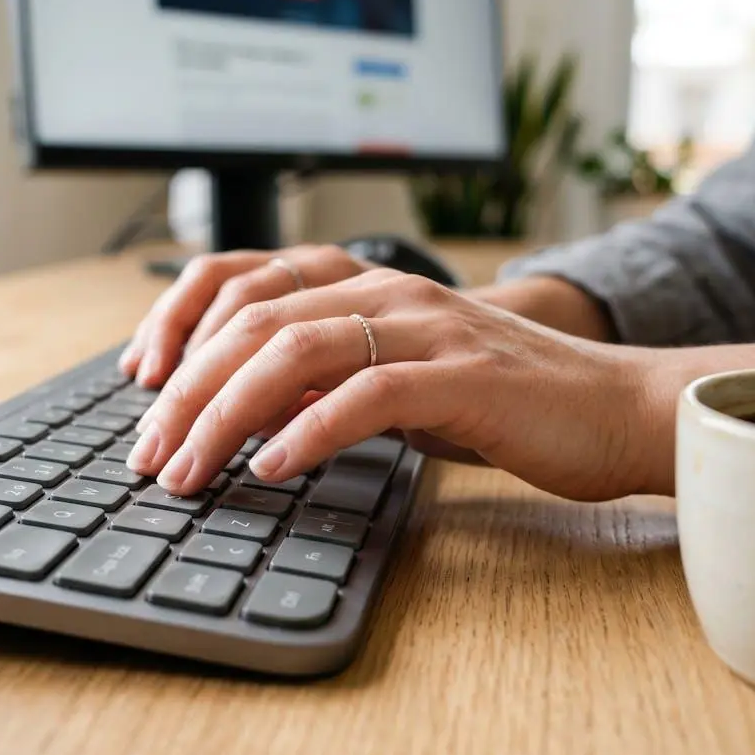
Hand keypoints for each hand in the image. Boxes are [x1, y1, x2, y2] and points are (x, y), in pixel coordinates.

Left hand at [126, 269, 661, 501]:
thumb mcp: (397, 383)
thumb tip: (248, 408)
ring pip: (295, 352)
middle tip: (150, 455)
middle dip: (185, 391)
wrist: (614, 408)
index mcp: (366, 286)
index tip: (140, 385)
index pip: (244, 284)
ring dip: (227, 415)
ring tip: (191, 470)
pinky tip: (272, 468)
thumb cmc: (502, 401)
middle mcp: (388, 291)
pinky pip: (367, 394)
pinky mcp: (463, 374)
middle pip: (253, 322)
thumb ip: (329, 380)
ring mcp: (427, 327)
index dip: (178, 327)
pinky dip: (308, 432)